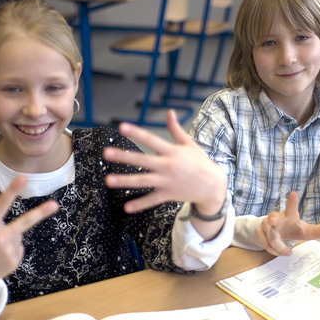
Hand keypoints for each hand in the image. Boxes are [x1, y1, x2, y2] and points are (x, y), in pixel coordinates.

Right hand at [0, 175, 58, 312]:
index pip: (1, 204)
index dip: (12, 191)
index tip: (23, 178)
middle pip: (24, 222)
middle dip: (41, 213)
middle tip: (56, 204)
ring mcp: (8, 251)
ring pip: (18, 234)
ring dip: (10, 235)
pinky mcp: (15, 260)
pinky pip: (19, 246)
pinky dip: (12, 247)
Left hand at [104, 109, 226, 216]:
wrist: (212, 185)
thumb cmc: (200, 162)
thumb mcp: (189, 144)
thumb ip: (176, 130)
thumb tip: (170, 112)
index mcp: (172, 151)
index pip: (151, 140)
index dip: (136, 133)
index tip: (121, 127)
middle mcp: (167, 166)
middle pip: (142, 160)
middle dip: (124, 157)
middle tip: (106, 153)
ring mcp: (167, 182)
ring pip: (142, 181)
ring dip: (124, 181)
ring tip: (108, 180)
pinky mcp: (168, 194)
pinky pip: (151, 200)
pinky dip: (140, 204)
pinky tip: (126, 207)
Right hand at [256, 192, 319, 255]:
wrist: (274, 233)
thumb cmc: (293, 229)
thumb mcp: (308, 232)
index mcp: (290, 216)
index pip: (291, 207)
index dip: (292, 200)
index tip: (294, 192)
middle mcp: (277, 217)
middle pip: (273, 217)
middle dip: (272, 219)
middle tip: (273, 220)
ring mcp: (266, 224)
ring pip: (271, 238)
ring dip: (280, 247)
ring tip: (288, 251)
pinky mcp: (259, 232)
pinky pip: (266, 244)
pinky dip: (274, 250)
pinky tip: (279, 251)